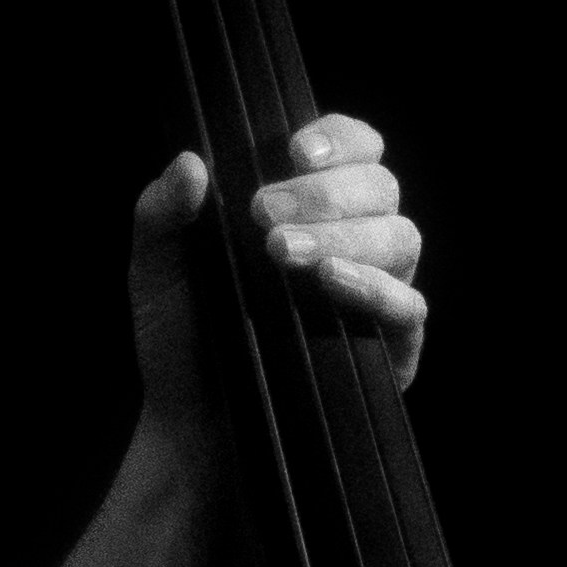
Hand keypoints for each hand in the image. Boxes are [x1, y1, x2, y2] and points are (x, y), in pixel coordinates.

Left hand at [130, 106, 428, 448]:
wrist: (189, 428)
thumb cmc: (181, 339)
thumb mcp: (156, 269)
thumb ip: (162, 212)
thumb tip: (190, 164)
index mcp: (310, 206)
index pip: (353, 148)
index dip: (337, 138)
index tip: (293, 151)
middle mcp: (353, 241)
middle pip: (380, 186)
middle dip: (325, 192)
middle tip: (262, 213)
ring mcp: (377, 293)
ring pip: (401, 237)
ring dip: (345, 234)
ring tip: (282, 252)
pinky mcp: (392, 349)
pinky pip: (409, 307)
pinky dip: (374, 287)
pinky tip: (329, 281)